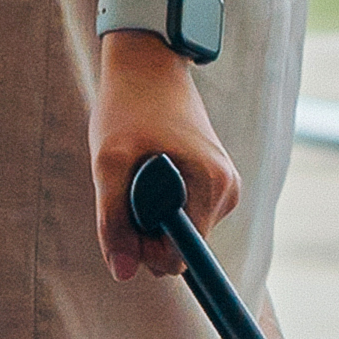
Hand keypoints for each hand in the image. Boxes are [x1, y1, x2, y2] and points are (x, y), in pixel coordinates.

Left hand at [98, 33, 234, 276]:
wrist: (148, 65)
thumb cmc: (128, 107)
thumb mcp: (109, 163)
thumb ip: (113, 220)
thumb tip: (122, 273)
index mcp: (213, 187)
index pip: (181, 258)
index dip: (145, 250)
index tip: (123, 214)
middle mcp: (228, 191)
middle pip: (181, 249)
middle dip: (145, 231)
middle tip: (124, 185)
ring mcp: (225, 188)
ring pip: (180, 234)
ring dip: (150, 216)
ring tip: (137, 171)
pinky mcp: (216, 183)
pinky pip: (184, 216)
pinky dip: (160, 205)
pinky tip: (150, 172)